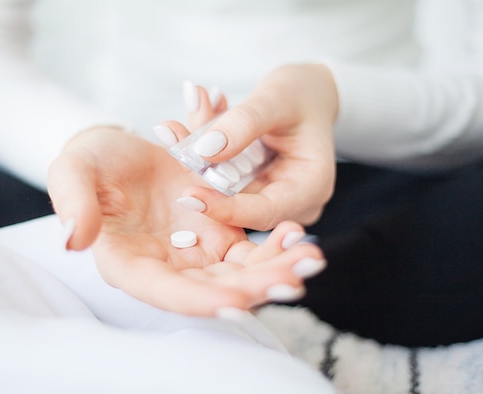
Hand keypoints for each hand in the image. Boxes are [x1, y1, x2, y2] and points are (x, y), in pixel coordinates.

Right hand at [47, 126, 325, 315]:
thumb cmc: (91, 162)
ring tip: (310, 257)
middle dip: (253, 289)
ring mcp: (194, 253)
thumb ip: (73, 202)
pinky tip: (299, 235)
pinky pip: (251, 249)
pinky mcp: (217, 234)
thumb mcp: (73, 171)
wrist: (119, 149)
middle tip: (293, 280)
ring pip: (239, 273)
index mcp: (128, 263)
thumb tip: (73, 240)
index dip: (198, 300)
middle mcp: (165, 267)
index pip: (163, 292)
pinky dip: (275, 246)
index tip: (235, 301)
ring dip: (274, 271)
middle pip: (212, 290)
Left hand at [159, 64, 337, 230]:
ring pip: (224, 187)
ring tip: (174, 124)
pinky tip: (196, 114)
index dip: (226, 209)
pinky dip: (205, 148)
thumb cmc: (303, 93)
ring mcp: (271, 194)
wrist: (309, 92)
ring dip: (197, 155)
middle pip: (239, 201)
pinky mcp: (252, 186)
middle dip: (200, 172)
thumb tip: (204, 150)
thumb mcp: (276, 99)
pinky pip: (222, 174)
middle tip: (171, 136)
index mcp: (311, 186)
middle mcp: (292, 200)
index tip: (189, 195)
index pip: (265, 212)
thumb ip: (244, 124)